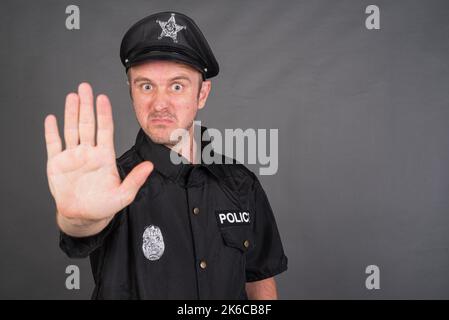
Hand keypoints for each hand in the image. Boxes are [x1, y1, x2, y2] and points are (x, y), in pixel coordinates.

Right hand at [44, 83, 152, 221]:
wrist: (83, 216)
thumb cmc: (104, 206)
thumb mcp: (124, 195)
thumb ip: (135, 180)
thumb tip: (150, 166)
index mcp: (104, 156)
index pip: (105, 129)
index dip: (104, 113)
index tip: (103, 98)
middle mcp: (88, 152)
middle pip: (87, 124)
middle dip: (86, 105)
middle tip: (85, 87)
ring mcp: (72, 156)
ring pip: (71, 129)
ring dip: (71, 113)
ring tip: (72, 96)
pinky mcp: (56, 164)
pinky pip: (53, 144)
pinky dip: (51, 132)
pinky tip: (51, 118)